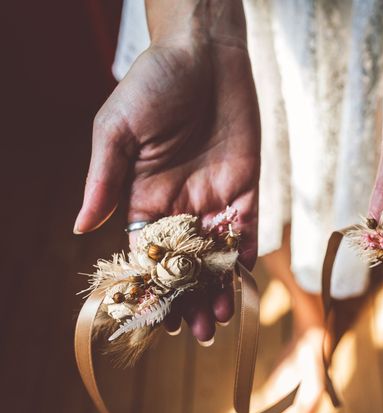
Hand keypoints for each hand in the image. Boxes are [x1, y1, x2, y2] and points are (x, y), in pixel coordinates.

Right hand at [74, 16, 259, 342]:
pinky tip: (245, 278)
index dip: (152, 285)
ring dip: (219, 287)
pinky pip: (248, 227)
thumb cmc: (153, 84)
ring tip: (221, 319)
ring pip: (217, 254)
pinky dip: (247, 253)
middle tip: (196, 333)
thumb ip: (103, 179)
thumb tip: (79, 227)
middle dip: (189, 298)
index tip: (156, 316)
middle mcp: (180, 203)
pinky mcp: (246, 186)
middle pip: (185, 263)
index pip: (146, 252)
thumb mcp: (117, 129)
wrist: (203, 54)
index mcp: (144, 197)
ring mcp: (215, 196)